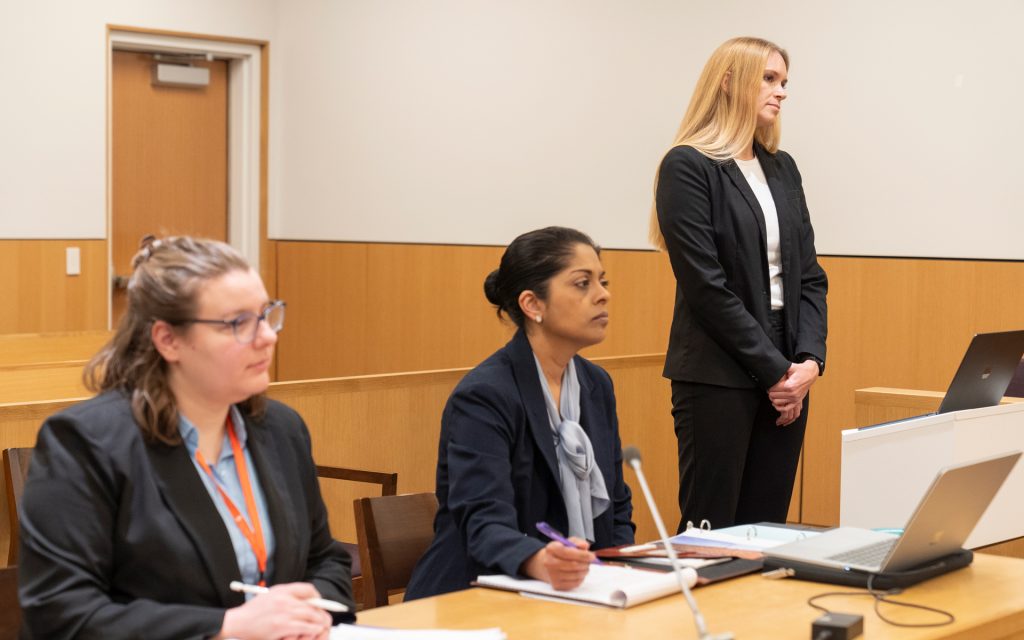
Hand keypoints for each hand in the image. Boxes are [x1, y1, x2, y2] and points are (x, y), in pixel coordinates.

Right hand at [216, 583, 332, 639]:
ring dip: (319, 621)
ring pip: (312, 616)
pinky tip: (314, 631)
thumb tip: (306, 600)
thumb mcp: (271, 595)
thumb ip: (287, 595)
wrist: (238, 622)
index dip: (316, 596)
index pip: (307, 589)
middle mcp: (285, 599)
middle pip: (312, 604)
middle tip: (323, 617)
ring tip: (321, 625)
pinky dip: (313, 629)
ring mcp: (284, 612)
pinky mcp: (283, 626)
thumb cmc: (253, 611)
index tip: (318, 603)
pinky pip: (306, 627)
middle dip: (320, 612)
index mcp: (282, 590)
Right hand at [521, 538, 593, 589]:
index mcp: (551, 549)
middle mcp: (549, 562)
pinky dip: (581, 578)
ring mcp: (552, 575)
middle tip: (590, 561)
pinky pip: (575, 583)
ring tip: (584, 566)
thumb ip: (577, 542)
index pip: (567, 552)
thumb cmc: (559, 552)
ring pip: (576, 575)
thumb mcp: (566, 542)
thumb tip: (585, 546)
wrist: (545, 565)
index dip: (582, 555)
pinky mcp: (556, 585)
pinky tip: (579, 573)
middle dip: (586, 563)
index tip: (592, 556)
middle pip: (573, 565)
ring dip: (584, 570)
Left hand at [768, 361, 817, 425]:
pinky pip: (785, 409)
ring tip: (772, 393)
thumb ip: (781, 370)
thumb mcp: (790, 367)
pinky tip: (775, 402)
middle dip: (770, 392)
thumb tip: (770, 372)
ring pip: (777, 402)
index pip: (773, 389)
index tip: (768, 384)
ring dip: (773, 398)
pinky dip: (779, 407)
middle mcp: (793, 394)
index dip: (769, 386)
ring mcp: (795, 399)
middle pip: (774, 396)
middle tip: (769, 388)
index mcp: (790, 386)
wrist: (810, 374)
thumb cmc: (800, 370)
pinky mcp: (797, 402)